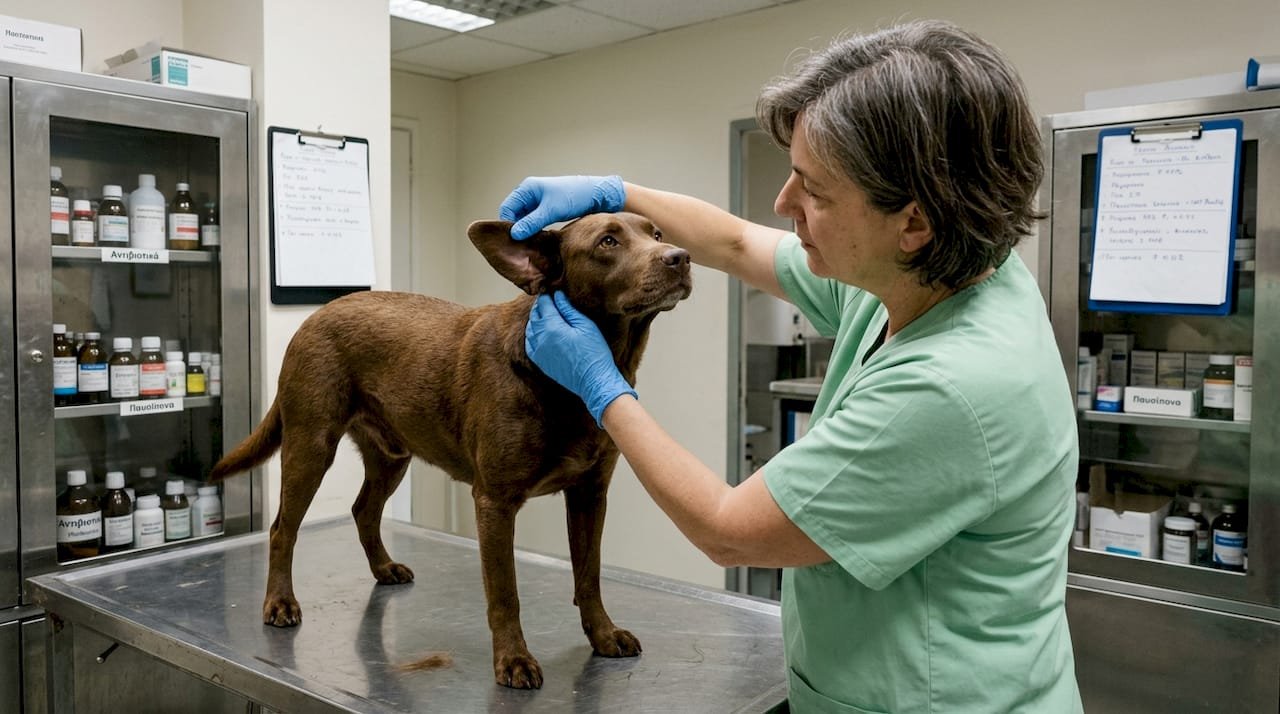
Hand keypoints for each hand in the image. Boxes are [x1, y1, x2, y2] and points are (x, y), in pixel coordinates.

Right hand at [499, 175, 625, 239]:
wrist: (597, 194)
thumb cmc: (574, 196)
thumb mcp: (551, 211)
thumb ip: (532, 222)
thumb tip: (515, 234)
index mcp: (527, 188)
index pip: (507, 208)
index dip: (508, 224)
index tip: (513, 240)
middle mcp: (530, 194)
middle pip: (514, 214)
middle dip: (516, 228)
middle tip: (521, 245)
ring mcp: (539, 202)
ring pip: (525, 219)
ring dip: (526, 230)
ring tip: (530, 244)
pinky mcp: (547, 209)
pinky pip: (534, 221)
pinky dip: (535, 230)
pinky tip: (539, 240)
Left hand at [525, 292, 636, 425]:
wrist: (593, 381)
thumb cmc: (594, 352)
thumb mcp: (585, 326)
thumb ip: (568, 310)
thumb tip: (557, 296)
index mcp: (551, 326)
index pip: (543, 304)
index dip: (547, 296)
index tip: (551, 291)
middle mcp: (540, 338)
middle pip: (535, 315)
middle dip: (540, 306)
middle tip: (549, 300)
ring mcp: (538, 352)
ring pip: (530, 329)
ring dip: (536, 319)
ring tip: (545, 314)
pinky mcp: (541, 362)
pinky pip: (529, 344)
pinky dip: (532, 335)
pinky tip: (539, 332)